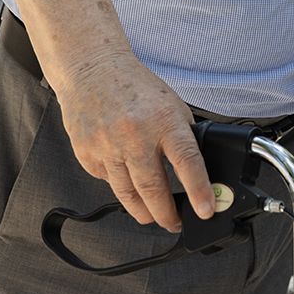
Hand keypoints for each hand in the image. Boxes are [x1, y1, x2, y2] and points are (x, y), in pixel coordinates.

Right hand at [53, 50, 214, 232]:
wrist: (93, 70)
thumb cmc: (136, 87)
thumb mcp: (172, 105)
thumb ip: (182, 136)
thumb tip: (197, 171)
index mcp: (164, 120)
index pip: (187, 161)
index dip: (198, 190)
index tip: (206, 210)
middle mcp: (135, 135)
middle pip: (153, 189)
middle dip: (166, 214)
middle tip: (175, 223)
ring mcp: (108, 146)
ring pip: (127, 195)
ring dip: (143, 212)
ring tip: (153, 216)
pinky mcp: (87, 154)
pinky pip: (107, 182)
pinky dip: (120, 187)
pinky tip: (126, 182)